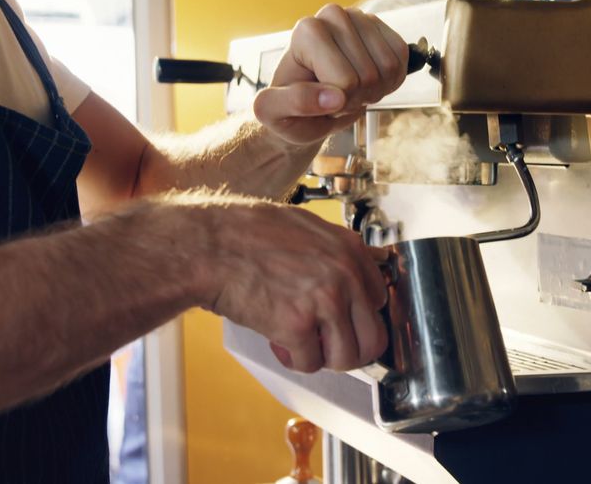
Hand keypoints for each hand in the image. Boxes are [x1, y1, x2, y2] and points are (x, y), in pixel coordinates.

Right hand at [197, 201, 389, 371]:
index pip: (380, 300)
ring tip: (303, 346)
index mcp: (350, 250)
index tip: (344, 323)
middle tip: (328, 347)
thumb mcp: (306, 226)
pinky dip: (294, 360)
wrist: (210, 245)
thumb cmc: (247, 232)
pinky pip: (310, 363)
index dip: (359, 317)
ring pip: (347, 358)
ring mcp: (324, 302)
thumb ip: (337, 250)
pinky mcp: (297, 326)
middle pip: (373, 337)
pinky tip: (279, 342)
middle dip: (350, 349)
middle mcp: (345, 276)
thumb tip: (364, 264)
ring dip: (323, 358)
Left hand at [253, 4, 409, 145]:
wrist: (309, 104)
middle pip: (368, 76)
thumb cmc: (289, 109)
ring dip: (375, 91)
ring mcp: (360, 18)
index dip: (338, 102)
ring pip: (390, 68)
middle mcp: (333, 15)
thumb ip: (294, 103)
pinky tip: (370, 82)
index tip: (320, 101)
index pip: (345, 80)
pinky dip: (391, 80)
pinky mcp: (382, 27)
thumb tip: (333, 97)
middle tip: (336, 98)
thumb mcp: (276, 114)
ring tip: (350, 90)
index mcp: (306, 31)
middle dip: (356, 98)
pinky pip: (402, 58)